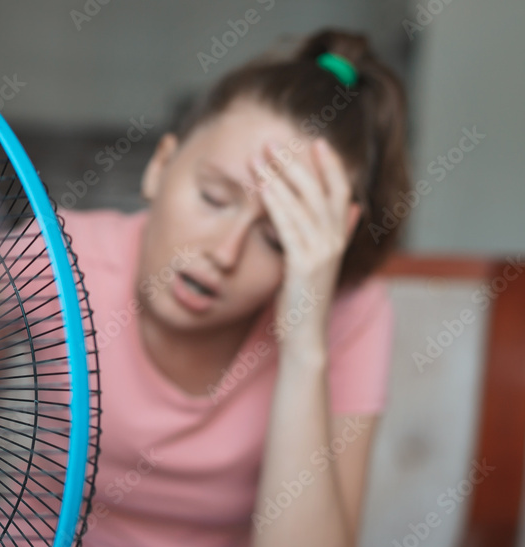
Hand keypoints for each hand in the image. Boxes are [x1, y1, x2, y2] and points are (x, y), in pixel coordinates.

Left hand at [251, 138, 361, 344]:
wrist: (304, 336)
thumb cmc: (305, 299)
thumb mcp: (320, 262)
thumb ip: (338, 233)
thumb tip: (354, 208)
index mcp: (339, 238)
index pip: (340, 192)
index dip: (330, 166)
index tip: (316, 142)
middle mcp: (335, 241)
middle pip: (319, 191)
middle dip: (296, 163)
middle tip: (273, 142)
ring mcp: (322, 252)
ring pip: (302, 204)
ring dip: (279, 177)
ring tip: (260, 157)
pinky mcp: (304, 264)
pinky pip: (288, 226)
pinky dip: (275, 203)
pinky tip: (261, 188)